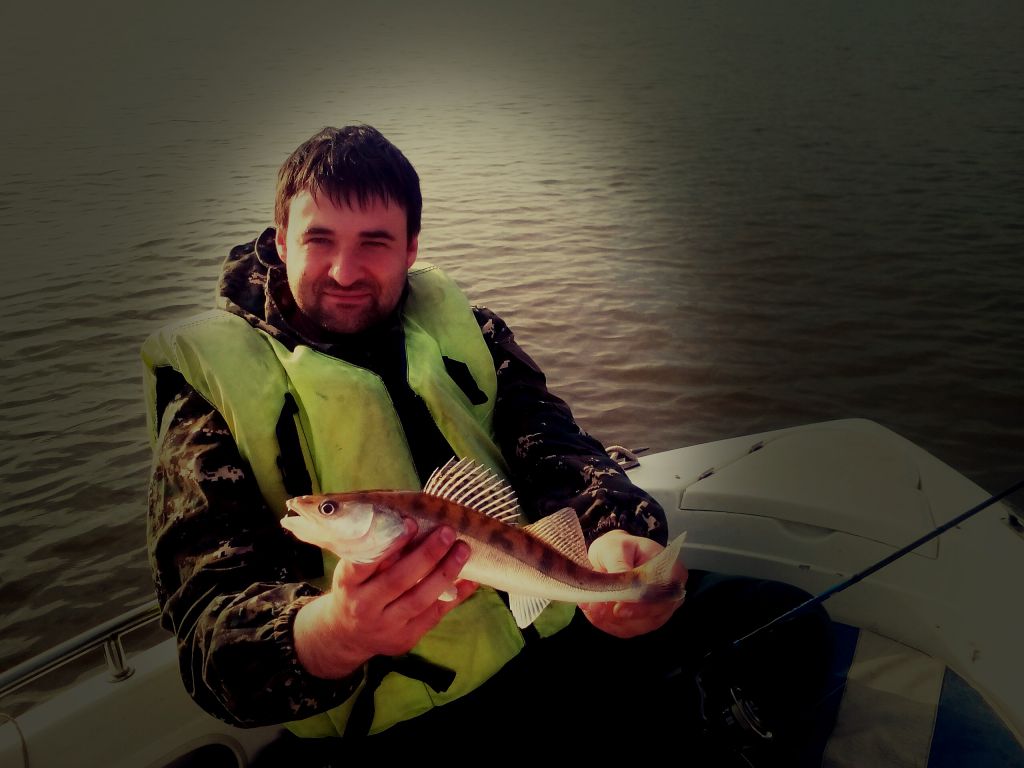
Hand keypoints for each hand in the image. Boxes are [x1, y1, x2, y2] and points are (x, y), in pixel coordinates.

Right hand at [294, 519, 477, 678]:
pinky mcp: (405, 638)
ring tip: (463, 550)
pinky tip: (471, 578)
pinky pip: (434, 614)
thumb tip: (411, 520)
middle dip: (426, 555)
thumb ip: (375, 552)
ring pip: (419, 599)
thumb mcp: (353, 571)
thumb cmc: (356, 589)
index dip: (389, 544)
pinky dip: (455, 595)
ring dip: (445, 573)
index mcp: (347, 584)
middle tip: (447, 532)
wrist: (347, 635)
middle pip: (398, 581)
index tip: (410, 522)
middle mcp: (364, 607)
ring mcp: (386, 626)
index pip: (365, 563)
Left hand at [580, 529, 686, 638]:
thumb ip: (619, 566)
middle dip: (620, 616)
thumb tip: (622, 586)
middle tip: (595, 609)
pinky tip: (594, 612)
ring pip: (636, 627)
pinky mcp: (641, 621)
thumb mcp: (616, 547)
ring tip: (590, 607)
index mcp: (672, 572)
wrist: (612, 553)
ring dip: (610, 621)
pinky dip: (607, 624)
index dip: (641, 606)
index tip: (618, 609)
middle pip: (651, 616)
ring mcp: (656, 611)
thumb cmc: (618, 547)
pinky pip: (625, 630)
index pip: (662, 595)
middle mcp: (669, 595)